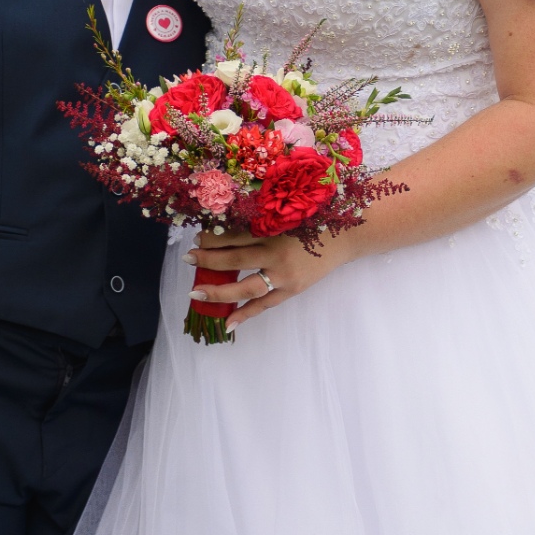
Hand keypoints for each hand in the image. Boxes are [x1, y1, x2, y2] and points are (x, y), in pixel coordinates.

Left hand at [195, 226, 347, 323]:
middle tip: (188, 258)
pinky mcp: (293, 289)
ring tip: (196, 293)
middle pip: (234, 259)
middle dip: (207, 260)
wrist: (347, 235)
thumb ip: (261, 216)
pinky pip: (265, 304)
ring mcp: (285, 275)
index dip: (212, 238)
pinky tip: (228, 323)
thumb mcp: (287, 211)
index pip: (234, 234)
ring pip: (245, 287)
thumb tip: (227, 224)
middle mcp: (276, 252)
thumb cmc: (315, 218)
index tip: (197, 237)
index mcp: (273, 228)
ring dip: (219, 292)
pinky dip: (246, 314)